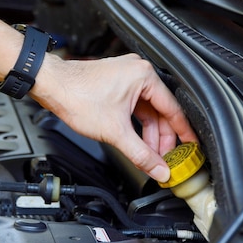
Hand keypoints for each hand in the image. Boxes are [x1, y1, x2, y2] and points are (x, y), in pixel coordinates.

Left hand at [31, 53, 197, 182]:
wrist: (51, 86)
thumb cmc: (77, 95)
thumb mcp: (115, 132)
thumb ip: (140, 154)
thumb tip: (158, 169)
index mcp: (144, 77)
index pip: (173, 109)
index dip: (183, 133)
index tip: (190, 147)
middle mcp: (138, 72)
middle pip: (161, 111)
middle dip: (162, 138)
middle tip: (166, 159)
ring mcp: (126, 77)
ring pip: (147, 111)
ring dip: (148, 133)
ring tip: (150, 154)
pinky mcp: (116, 84)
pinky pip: (135, 106)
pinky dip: (136, 124)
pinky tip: (136, 140)